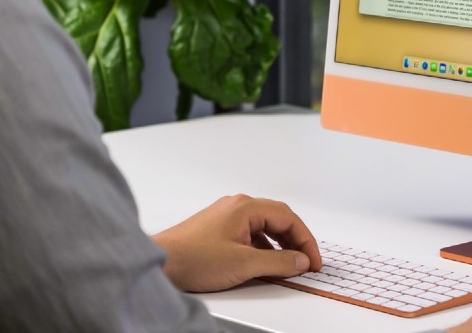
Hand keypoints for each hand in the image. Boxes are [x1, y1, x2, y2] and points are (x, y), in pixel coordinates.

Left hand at [151, 194, 321, 291]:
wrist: (158, 264)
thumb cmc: (192, 259)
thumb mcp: (243, 264)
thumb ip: (278, 262)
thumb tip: (300, 261)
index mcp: (246, 207)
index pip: (289, 218)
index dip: (306, 240)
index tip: (313, 260)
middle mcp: (237, 206)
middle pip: (278, 219)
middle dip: (295, 241)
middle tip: (305, 262)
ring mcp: (226, 216)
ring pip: (264, 227)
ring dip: (279, 245)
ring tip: (287, 265)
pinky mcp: (218, 228)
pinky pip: (250, 233)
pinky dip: (263, 247)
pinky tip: (263, 263)